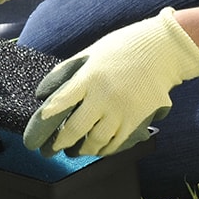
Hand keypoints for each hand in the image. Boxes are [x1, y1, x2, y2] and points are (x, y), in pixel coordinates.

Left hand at [22, 7, 198, 156]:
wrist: (164, 49)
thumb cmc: (124, 48)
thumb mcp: (91, 53)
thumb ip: (68, 72)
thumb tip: (45, 92)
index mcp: (88, 77)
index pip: (61, 102)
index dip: (45, 120)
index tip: (35, 134)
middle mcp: (103, 95)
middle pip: (75, 128)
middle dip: (59, 143)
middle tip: (51, 149)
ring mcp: (120, 109)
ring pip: (95, 140)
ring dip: (81, 149)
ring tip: (74, 150)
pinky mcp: (136, 119)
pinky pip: (116, 142)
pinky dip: (103, 149)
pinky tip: (96, 149)